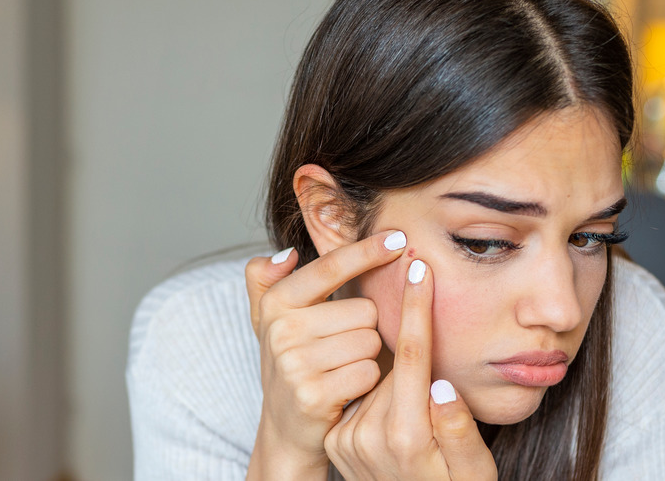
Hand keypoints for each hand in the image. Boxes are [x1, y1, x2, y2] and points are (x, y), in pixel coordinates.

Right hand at [244, 231, 406, 479]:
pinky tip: (349, 389)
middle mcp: (281, 331)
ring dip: (368, 355)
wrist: (286, 427)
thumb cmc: (293, 362)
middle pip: (365, 310)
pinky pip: (369, 371)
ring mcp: (295, 364)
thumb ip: (267, 280)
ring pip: (370, 341)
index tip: (397, 238)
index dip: (366, 251)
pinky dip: (368, 381)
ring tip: (344, 367)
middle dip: (367, 328)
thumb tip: (286, 254)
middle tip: (344, 347)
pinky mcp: (313, 395)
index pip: (329, 266)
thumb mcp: (271, 319)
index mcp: (276, 302)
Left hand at [324, 258, 497, 479]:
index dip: (417, 307)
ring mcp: (346, 438)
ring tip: (417, 404)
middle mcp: (367, 435)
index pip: (413, 355)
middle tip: (429, 362)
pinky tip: (396, 408)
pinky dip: (379, 388)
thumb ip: (459, 429)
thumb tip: (441, 384)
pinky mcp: (336, 439)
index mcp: (405, 435)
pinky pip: (362, 393)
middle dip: (410, 344)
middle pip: (392, 362)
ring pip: (375, 375)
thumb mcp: (474, 471)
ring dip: (395, 370)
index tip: (418, 267)